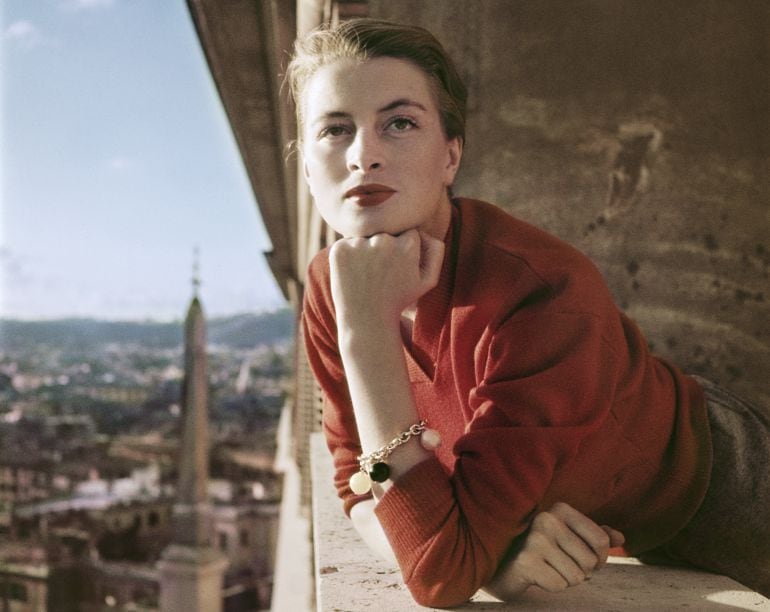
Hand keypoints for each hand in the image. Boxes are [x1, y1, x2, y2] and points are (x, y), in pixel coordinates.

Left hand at [328, 229, 444, 330]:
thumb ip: (435, 251)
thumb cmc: (399, 300)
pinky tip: (353, 275)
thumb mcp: (428, 281)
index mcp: (407, 245)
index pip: (407, 233)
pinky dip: (348, 256)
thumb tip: (424, 229)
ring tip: (367, 276)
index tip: (398, 268)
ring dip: (365, 250)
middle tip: (381, 274)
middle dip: (384, 248)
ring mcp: (359, 243)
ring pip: (366, 237)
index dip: (403, 251)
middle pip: (386, 232)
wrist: (367, 321)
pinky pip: (347, 244)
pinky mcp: (339, 249)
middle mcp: (383, 240)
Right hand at [483, 502, 624, 599]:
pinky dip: (552, 586)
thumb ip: (594, 535)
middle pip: (590, 562)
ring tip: (548, 569)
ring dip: (566, 579)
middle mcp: (547, 519)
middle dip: (581, 571)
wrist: (502, 564)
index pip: (601, 540)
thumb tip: (620, 538)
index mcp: (560, 509)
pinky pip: (560, 585)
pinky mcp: (527, 561)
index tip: (583, 559)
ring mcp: (535, 539)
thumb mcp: (568, 537)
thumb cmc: (541, 550)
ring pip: (577, 577)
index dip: (599, 558)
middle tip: (560, 565)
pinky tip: (538, 576)